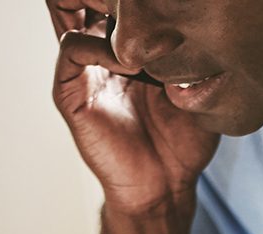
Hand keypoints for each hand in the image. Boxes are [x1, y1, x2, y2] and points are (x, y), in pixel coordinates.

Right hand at [47, 2, 217, 216]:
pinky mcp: (71, 93)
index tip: (163, 2)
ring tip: (133, 21)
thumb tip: (194, 10)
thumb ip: (189, 45)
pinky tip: (131, 64)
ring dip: (100, 5)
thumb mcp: (196, 81)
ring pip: (66, 8)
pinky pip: (72, 49)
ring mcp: (82, 69)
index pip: (114, 0)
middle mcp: (99, 49)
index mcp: (127, 43)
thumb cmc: (186, 138)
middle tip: (134, 3)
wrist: (166, 186)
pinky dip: (99, 47)